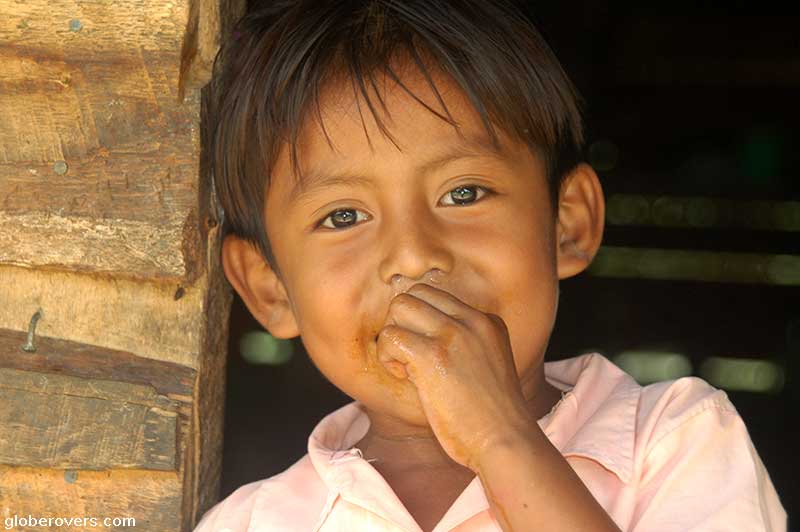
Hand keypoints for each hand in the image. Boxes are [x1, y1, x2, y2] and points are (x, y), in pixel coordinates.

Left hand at [375, 283, 536, 469]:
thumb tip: (423, 337)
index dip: (420, 322)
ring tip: (408, 367)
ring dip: (393, 338)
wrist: (506, 441)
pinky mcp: (433, 356)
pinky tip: (408, 378)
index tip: (427, 353)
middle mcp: (471, 321)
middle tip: (410, 356)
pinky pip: (390, 337)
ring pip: (399, 307)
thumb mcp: (491, 364)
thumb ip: (467, 344)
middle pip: (414, 294)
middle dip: (402, 324)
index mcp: (487, 321)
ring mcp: (453, 335)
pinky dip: (389, 358)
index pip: (435, 296)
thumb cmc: (494, 416)